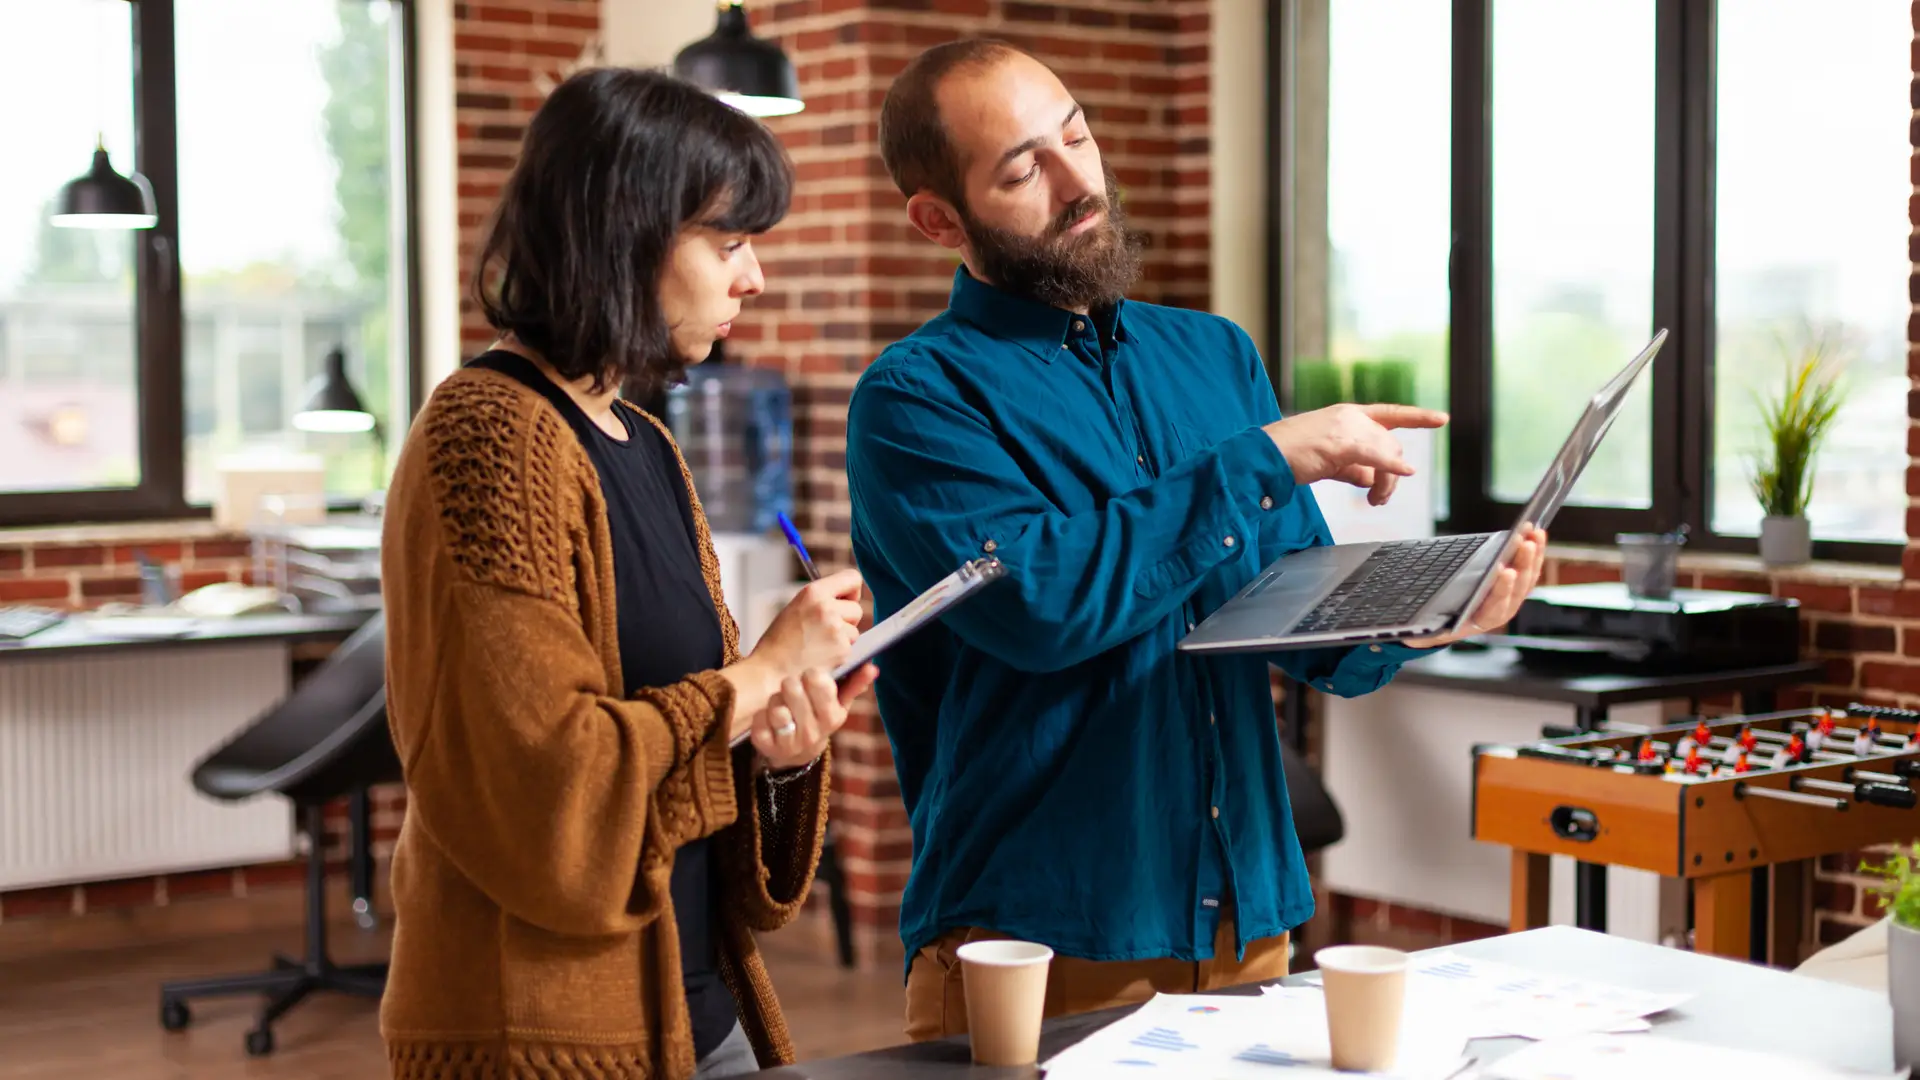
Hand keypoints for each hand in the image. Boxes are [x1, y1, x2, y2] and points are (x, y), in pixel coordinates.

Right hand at [750, 568, 865, 678]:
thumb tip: (849, 598)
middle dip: (846, 621)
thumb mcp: (797, 608)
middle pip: (856, 609)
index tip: (844, 602)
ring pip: (855, 631)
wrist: (770, 670)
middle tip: (823, 632)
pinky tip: (821, 658)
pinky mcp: (842, 649)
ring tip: (818, 646)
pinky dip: (840, 655)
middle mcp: (826, 607)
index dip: (851, 592)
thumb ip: (822, 600)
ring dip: (843, 640)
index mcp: (813, 592)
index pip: (852, 578)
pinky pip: (851, 649)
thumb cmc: (780, 642)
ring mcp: (835, 629)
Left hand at [751, 664, 878, 771]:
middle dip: (791, 683)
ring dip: (775, 700)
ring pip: (776, 706)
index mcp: (831, 717)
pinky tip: (768, 716)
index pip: (818, 681)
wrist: (797, 752)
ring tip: (782, 702)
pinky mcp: (766, 745)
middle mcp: (812, 732)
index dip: (811, 675)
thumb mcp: (839, 704)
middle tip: (793, 687)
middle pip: (792, 688)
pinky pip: (759, 719)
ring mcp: (789, 742)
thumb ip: (854, 684)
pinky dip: (761, 714)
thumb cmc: (819, 717)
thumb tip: (872, 667)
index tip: (810, 677)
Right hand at [1264, 403, 1448, 505]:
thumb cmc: (1290, 458)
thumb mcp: (1328, 460)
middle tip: (1379, 500)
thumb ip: (1352, 466)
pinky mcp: (1341, 443)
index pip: (1389, 414)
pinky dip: (1392, 468)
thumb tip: (1371, 479)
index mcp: (1347, 415)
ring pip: (1386, 454)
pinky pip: (1377, 457)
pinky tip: (1402, 473)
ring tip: (1375, 501)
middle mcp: (1350, 416)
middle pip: (1390, 444)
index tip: (1442, 419)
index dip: (1417, 417)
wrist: (1263, 456)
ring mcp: (1346, 427)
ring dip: (1387, 483)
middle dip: (1392, 476)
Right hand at [1403, 526, 1547, 648]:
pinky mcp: (1515, 587)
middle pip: (1518, 587)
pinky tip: (1535, 534)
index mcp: (1482, 620)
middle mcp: (1502, 611)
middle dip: (1523, 563)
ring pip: (1528, 576)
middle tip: (1525, 542)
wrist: (1446, 627)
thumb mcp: (1432, 619)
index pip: (1497, 604)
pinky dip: (1534, 552)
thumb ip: (1435, 612)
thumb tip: (1420, 596)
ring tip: (1535, 532)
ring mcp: (1511, 599)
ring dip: (1534, 554)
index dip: (1502, 587)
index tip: (1506, 570)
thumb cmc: (1436, 620)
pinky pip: (1529, 569)